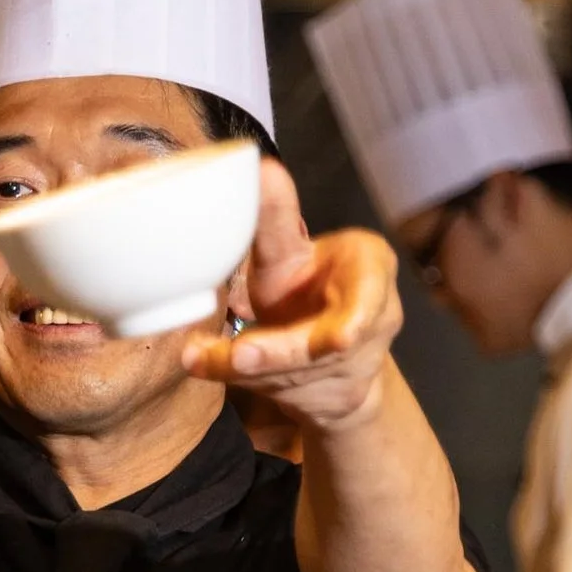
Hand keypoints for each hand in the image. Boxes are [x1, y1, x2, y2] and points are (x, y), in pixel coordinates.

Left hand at [181, 160, 400, 436]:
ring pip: (296, 375)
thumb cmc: (311, 285)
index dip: (355, 320)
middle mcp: (374, 325)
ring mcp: (356, 369)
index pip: (369, 295)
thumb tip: (260, 171)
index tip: (338, 338)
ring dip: (243, 369)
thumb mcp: (293, 250)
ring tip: (196, 357)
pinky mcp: (330, 400)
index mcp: (372, 272)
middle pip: (326, 348)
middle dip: (277, 354)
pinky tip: (204, 364)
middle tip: (236, 356)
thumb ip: (276, 220)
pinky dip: (239, 380)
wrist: (337, 351)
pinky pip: (281, 393)